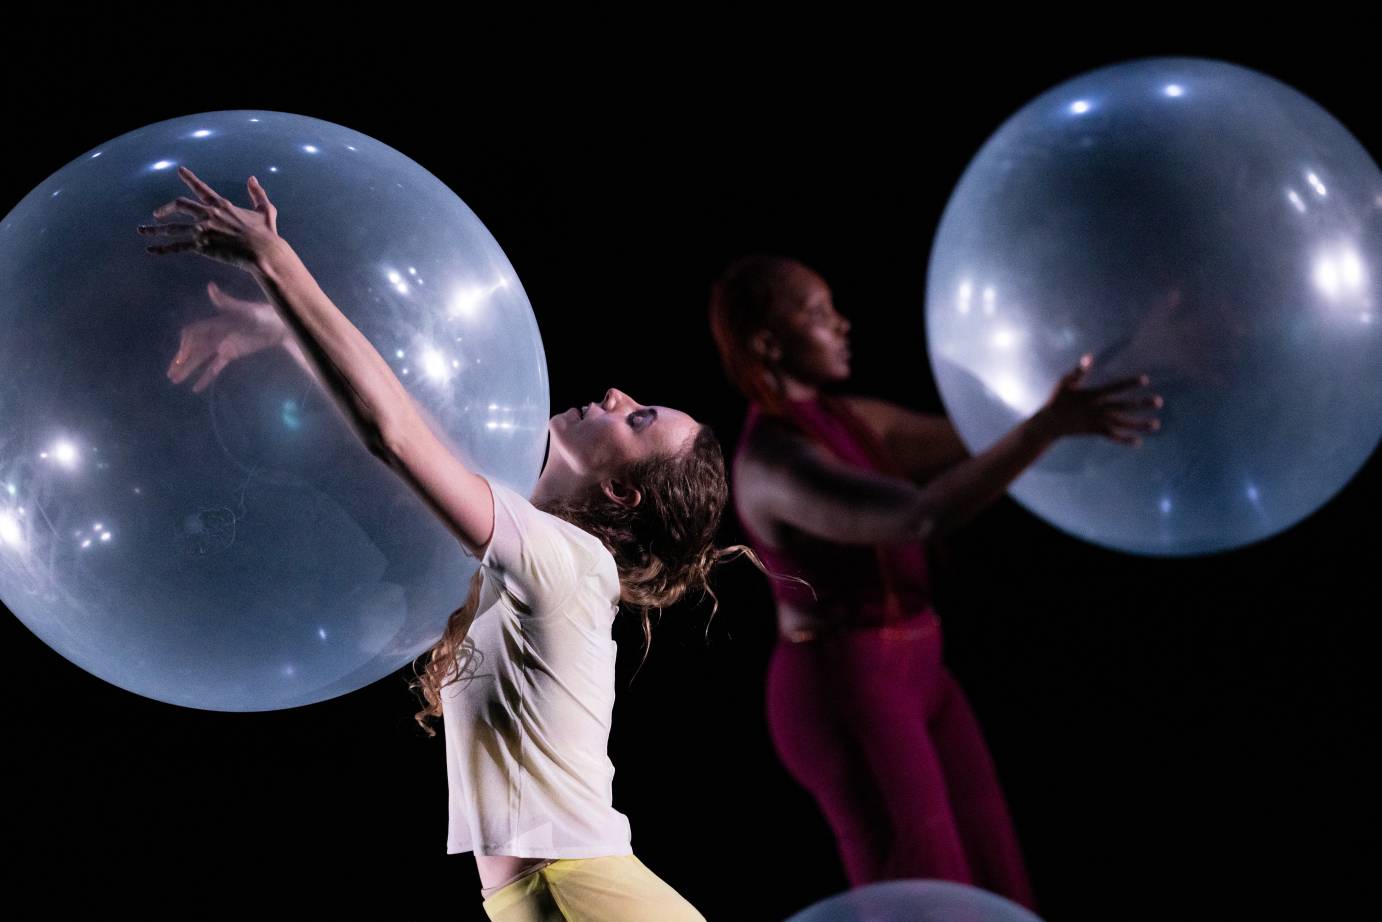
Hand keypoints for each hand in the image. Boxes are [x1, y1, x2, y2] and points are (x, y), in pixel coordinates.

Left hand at [138, 166, 280, 269]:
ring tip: (142, 231)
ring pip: (172, 228)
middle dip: (165, 209)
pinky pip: (177, 246)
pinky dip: (162, 249)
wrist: (264, 251)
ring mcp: (203, 229)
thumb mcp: (266, 210)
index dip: (190, 178)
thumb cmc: (267, 234)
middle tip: (156, 215)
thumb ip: (258, 193)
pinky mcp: (201, 245)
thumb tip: (253, 179)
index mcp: (222, 205)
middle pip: (179, 205)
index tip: (179, 171)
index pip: (201, 188)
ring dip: (155, 230)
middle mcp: (208, 214)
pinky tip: (151, 251)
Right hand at [168, 281, 288, 392]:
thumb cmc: (263, 315)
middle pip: (193, 349)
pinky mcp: (230, 354)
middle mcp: (215, 334)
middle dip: (181, 361)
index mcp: (215, 323)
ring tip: (175, 380)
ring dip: (188, 369)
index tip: (181, 357)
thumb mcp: (246, 311)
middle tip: (170, 374)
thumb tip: (210, 286)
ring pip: (201, 359)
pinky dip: (206, 376)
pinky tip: (196, 388)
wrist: (280, 325)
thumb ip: (227, 302)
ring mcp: (222, 345)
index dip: (186, 345)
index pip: (194, 334)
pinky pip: (215, 366)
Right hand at [1037, 353, 1163, 446]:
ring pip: (1122, 424)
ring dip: (1140, 424)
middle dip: (1142, 404)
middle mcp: (1097, 409)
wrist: (1049, 424)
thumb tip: (1089, 357)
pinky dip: (1125, 440)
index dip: (1129, 384)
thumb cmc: (1056, 400)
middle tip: (1159, 401)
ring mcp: (1097, 422)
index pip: (1115, 388)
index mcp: (1092, 396)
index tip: (1145, 380)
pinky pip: (1113, 436)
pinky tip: (1139, 441)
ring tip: (1156, 424)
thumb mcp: (1065, 383)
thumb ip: (1078, 371)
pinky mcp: (1095, 431)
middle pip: (1123, 406)